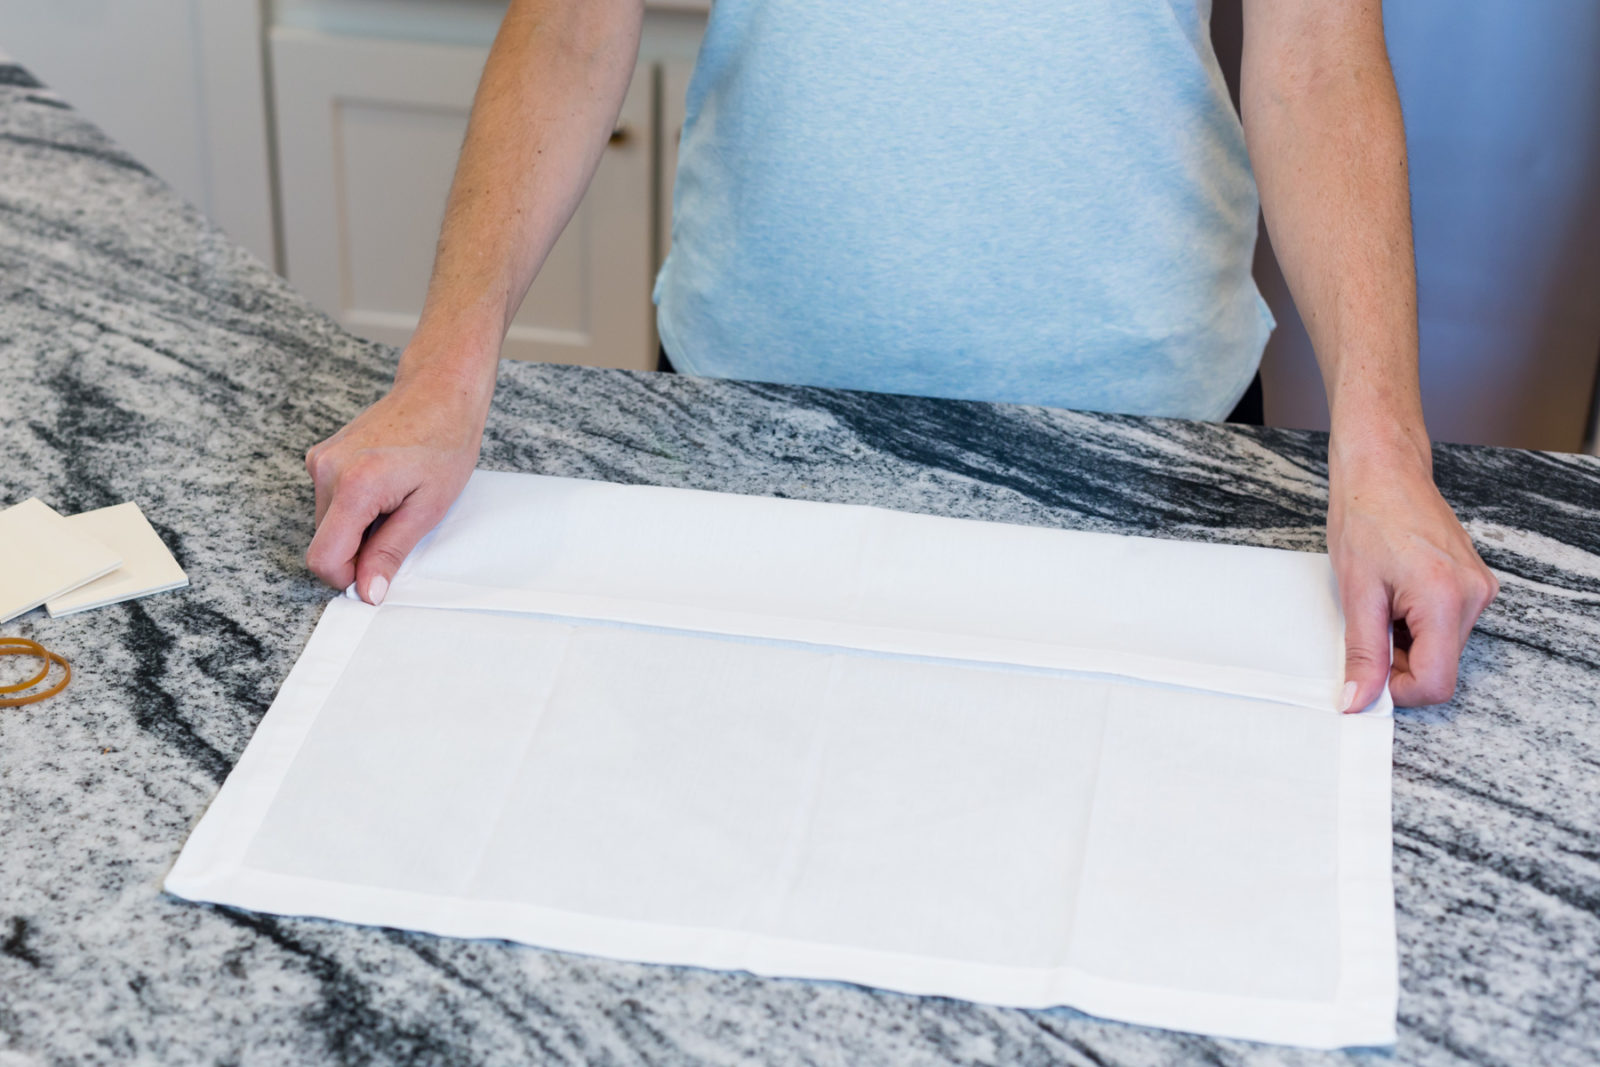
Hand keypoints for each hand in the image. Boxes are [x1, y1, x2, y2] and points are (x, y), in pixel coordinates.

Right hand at [305, 364, 491, 602]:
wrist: (440, 390)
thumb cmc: (445, 441)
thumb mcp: (427, 508)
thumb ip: (391, 552)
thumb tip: (368, 591)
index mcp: (354, 485)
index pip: (323, 558)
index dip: (349, 577)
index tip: (378, 572)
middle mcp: (326, 470)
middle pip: (325, 543)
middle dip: (359, 550)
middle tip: (399, 525)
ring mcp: (320, 459)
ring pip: (327, 524)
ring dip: (358, 528)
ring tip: (395, 502)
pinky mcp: (322, 455)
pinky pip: (330, 501)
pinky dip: (354, 508)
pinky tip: (384, 488)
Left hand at [1328, 441, 1497, 710]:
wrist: (1382, 470)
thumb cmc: (1366, 516)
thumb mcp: (1356, 592)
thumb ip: (1362, 653)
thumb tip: (1360, 700)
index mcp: (1446, 599)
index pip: (1435, 683)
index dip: (1397, 690)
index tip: (1368, 676)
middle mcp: (1474, 595)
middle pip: (1439, 667)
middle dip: (1398, 661)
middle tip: (1367, 626)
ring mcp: (1478, 588)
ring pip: (1441, 648)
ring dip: (1404, 641)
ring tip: (1380, 601)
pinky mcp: (1473, 582)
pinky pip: (1445, 625)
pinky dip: (1415, 624)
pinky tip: (1395, 594)